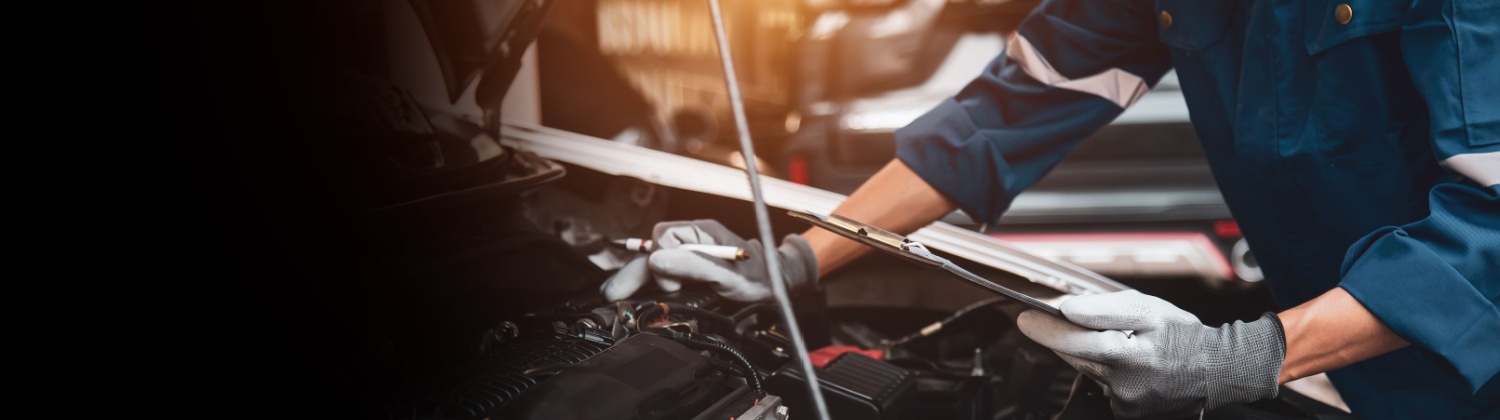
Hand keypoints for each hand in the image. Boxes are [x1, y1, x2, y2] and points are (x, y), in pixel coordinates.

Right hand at [600, 220, 817, 301]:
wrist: (776, 283)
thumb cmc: (758, 276)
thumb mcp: (727, 273)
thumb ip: (694, 265)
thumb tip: (658, 259)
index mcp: (700, 232)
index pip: (664, 238)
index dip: (662, 262)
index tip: (672, 286)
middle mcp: (693, 239)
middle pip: (653, 250)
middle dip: (633, 272)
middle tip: (611, 293)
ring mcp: (691, 253)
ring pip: (655, 261)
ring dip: (639, 277)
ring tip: (616, 294)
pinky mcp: (691, 268)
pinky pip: (664, 270)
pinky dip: (650, 281)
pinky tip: (638, 292)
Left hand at [1016, 290, 1284, 418]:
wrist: (1218, 371)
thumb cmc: (1183, 335)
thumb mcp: (1147, 309)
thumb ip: (1103, 308)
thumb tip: (1065, 308)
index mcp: (1131, 356)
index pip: (1074, 342)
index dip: (1046, 330)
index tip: (1025, 318)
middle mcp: (1126, 385)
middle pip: (1077, 357)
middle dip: (1065, 338)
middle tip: (1058, 319)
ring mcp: (1125, 402)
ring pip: (1087, 371)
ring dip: (1088, 353)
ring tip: (1117, 341)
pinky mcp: (1126, 412)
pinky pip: (1101, 386)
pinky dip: (1104, 371)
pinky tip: (1124, 363)